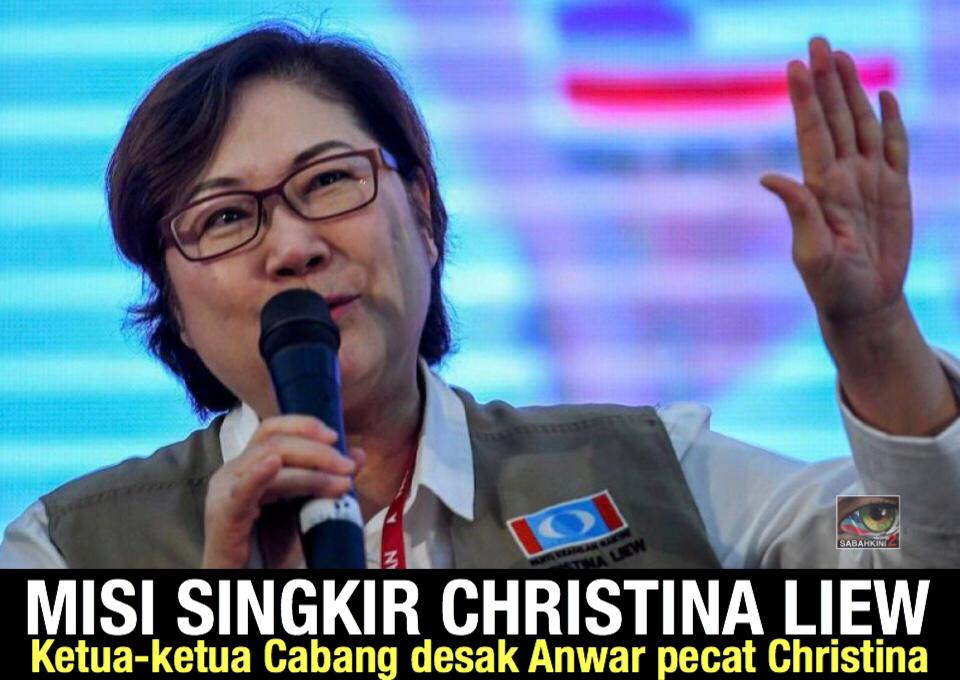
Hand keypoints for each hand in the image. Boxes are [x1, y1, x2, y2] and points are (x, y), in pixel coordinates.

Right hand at [202, 415, 364, 567]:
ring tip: (342, 483)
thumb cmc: (270, 548)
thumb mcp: (306, 509)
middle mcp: (234, 471)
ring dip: (310, 471)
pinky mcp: (223, 516)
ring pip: (268, 460)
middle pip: (274, 440)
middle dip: (317, 450)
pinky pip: (240, 491)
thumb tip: (358, 454)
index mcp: (250, 465)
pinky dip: (258, 475)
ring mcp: (225, 492)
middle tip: (349, 466)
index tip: (335, 437)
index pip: (274, 429)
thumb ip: (329, 479)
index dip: (304, 425)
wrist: (245, 582)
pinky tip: (273, 465)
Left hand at [761, 37, 910, 325]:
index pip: (812, 133)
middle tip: (820, 41)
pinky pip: (894, 148)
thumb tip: (769, 177)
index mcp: (820, 188)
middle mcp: (842, 177)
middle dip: (828, 80)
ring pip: (862, 124)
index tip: (795, 66)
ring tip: (843, 57)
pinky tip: (882, 95)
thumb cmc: (831, 285)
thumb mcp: (811, 252)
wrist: (863, 305)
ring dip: (853, 91)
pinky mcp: (894, 190)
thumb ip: (798, 212)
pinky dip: (891, 121)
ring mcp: (868, 181)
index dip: (805, 99)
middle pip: (836, 118)